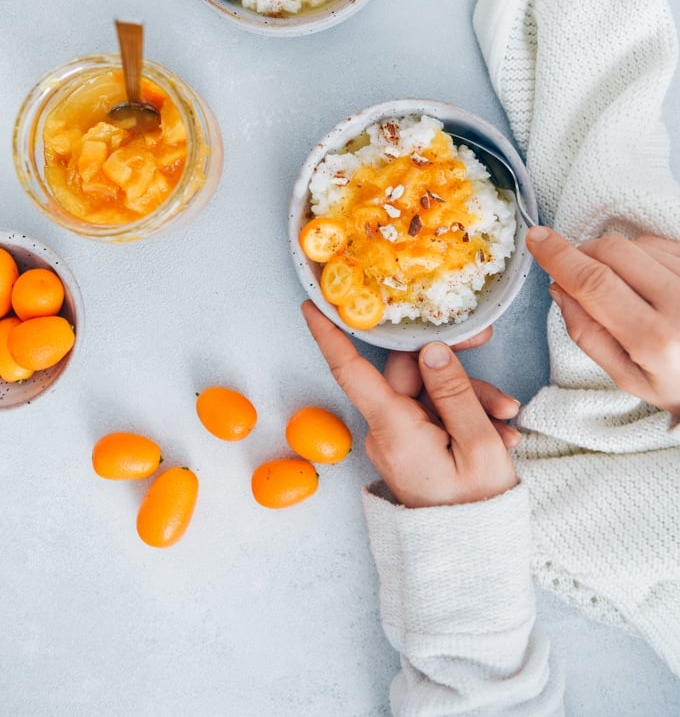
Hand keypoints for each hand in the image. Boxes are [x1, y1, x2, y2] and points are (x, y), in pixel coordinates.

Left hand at [301, 301, 518, 507]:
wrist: (472, 561)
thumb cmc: (476, 509)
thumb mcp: (478, 445)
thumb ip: (455, 391)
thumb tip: (431, 349)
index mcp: (393, 428)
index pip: (351, 371)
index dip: (330, 334)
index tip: (312, 302)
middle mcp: (387, 430)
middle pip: (410, 372)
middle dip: (456, 368)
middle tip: (491, 352)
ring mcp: (398, 439)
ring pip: (429, 391)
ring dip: (471, 397)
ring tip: (507, 419)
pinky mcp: (411, 446)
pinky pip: (434, 414)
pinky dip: (465, 416)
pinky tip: (499, 432)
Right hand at [527, 227, 679, 414]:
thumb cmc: (678, 384)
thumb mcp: (627, 376)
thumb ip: (586, 333)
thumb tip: (559, 288)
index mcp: (654, 339)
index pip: (594, 283)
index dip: (559, 256)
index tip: (536, 239)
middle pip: (613, 251)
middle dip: (585, 253)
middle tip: (580, 273)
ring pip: (638, 243)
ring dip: (620, 258)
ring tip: (631, 292)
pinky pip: (664, 242)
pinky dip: (646, 255)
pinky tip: (654, 283)